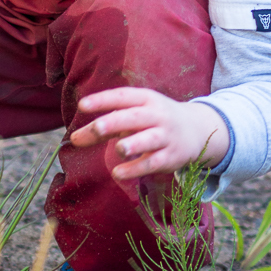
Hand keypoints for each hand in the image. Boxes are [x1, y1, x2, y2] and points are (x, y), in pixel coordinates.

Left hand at [69, 87, 229, 181]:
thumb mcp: (134, 114)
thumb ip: (104, 127)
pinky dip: (136, 168)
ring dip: (133, 144)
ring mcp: (165, 136)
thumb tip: (74, 140)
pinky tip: (118, 173)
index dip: (103, 100)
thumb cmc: (153, 120)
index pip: (122, 97)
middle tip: (95, 128)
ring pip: (149, 139)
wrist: (196, 130)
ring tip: (118, 149)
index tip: (82, 105)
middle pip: (134, 117)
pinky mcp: (171, 157)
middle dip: (115, 122)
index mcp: (145, 99)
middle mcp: (157, 115)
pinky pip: (153, 162)